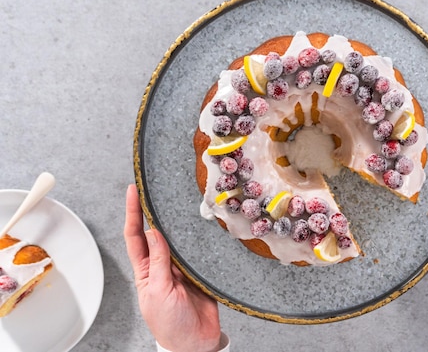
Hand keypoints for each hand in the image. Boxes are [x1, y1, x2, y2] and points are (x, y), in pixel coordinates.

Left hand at [124, 184, 221, 351]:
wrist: (196, 343)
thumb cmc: (171, 324)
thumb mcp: (159, 292)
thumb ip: (159, 262)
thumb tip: (153, 232)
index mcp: (146, 270)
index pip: (135, 235)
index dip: (132, 212)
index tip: (132, 191)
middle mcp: (162, 264)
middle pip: (156, 230)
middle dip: (153, 209)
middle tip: (155, 186)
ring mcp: (181, 266)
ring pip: (178, 237)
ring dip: (177, 221)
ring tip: (176, 199)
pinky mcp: (200, 270)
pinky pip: (199, 249)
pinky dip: (199, 237)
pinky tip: (201, 224)